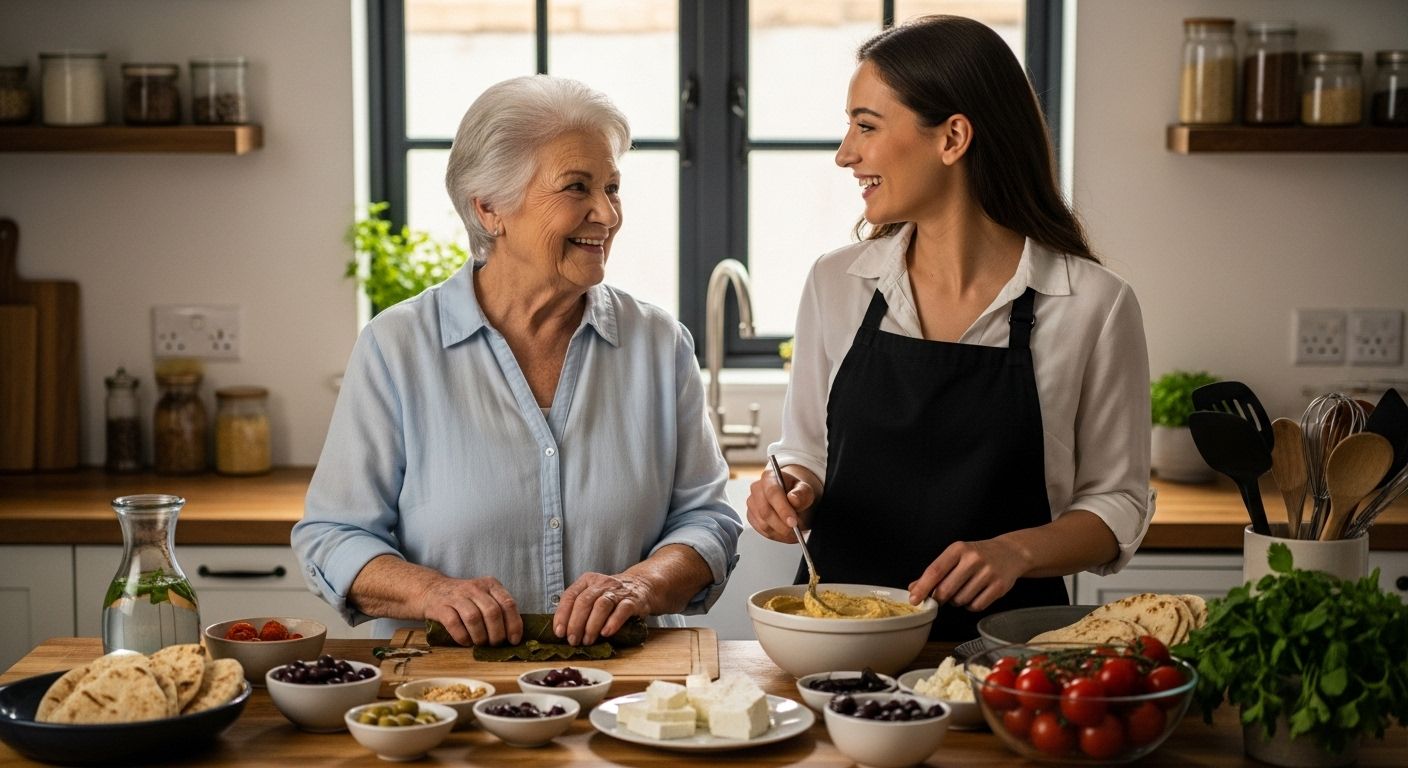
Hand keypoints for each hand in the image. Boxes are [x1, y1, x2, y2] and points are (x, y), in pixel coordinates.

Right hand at [417, 575, 523, 646]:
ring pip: (474, 618)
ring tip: (480, 643)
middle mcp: (475, 587)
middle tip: (494, 644)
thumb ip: (499, 609)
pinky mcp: (441, 606)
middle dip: (497, 634)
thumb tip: (513, 636)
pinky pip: (454, 623)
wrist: (432, 590)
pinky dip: (462, 637)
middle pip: (492, 612)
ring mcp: (457, 596)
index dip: (514, 624)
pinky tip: (466, 642)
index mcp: (490, 584)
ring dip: (480, 637)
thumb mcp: (484, 596)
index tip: (513, 640)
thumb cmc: (465, 599)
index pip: (508, 603)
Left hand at [554, 572, 648, 645]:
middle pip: (584, 602)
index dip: (562, 615)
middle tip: (573, 640)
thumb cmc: (612, 595)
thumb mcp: (593, 595)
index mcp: (587, 581)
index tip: (559, 632)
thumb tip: (563, 630)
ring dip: (592, 626)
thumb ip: (578, 607)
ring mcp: (617, 591)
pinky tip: (606, 633)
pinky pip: (622, 610)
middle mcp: (601, 584)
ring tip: (588, 640)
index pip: (569, 596)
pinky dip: (613, 622)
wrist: (641, 586)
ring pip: (601, 606)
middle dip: (576, 624)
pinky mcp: (632, 600)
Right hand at [745, 466, 817, 542]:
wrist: (793, 499)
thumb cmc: (797, 493)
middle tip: (795, 530)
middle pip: (765, 511)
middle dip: (782, 525)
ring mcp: (752, 504)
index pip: (772, 493)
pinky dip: (776, 535)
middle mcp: (756, 489)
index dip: (782, 509)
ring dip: (781, 531)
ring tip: (794, 531)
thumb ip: (802, 493)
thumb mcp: (806, 491)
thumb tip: (793, 499)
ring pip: (763, 524)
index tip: (793, 522)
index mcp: (769, 477)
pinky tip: (786, 533)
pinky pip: (762, 531)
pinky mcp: (751, 517)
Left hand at [909, 538, 1030, 610]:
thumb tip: (914, 588)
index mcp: (958, 549)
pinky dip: (971, 606)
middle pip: (946, 590)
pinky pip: (976, 606)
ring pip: (960, 600)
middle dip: (940, 598)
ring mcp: (988, 573)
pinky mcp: (999, 586)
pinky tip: (975, 595)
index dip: (922, 587)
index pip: (935, 571)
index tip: (914, 599)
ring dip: (957, 601)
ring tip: (964, 590)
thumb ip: (935, 572)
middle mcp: (973, 559)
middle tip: (943, 596)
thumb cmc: (977, 555)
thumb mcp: (955, 556)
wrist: (1010, 553)